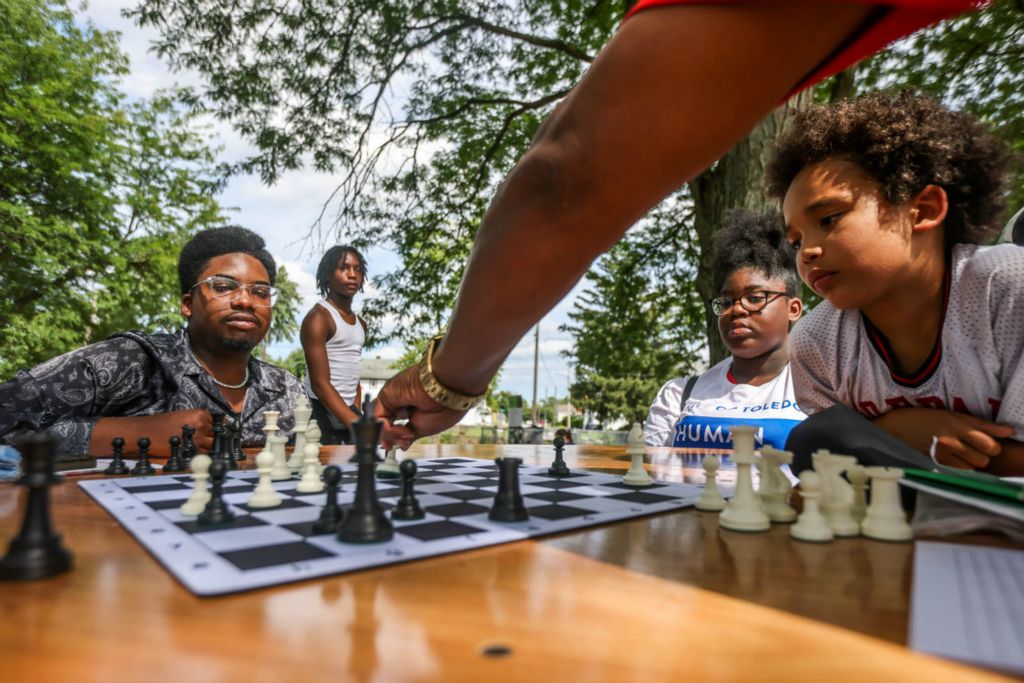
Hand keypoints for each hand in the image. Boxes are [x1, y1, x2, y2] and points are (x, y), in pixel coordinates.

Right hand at [91, 409, 213, 457]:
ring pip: (213, 446)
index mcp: (200, 414)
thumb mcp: (183, 416)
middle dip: (218, 440)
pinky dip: (203, 456)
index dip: (220, 429)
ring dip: (211, 449)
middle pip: (219, 435)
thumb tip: (213, 428)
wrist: (144, 432)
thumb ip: (199, 421)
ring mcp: (197, 439)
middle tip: (216, 444)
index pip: (220, 422)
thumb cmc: (161, 424)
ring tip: (206, 451)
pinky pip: (204, 455)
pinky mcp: (190, 451)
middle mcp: (201, 425)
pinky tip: (200, 456)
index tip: (223, 434)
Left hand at [375, 365, 467, 448]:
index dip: (398, 437)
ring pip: (382, 422)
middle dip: (393, 437)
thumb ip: (408, 435)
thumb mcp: (425, 429)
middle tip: (401, 443)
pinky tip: (403, 429)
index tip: (403, 445)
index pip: (399, 424)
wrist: (447, 391)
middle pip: (388, 423)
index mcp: (415, 407)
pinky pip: (380, 417)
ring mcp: (395, 397)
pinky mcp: (387, 395)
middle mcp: (403, 400)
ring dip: (392, 434)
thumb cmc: (444, 407)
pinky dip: (389, 428)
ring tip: (407, 436)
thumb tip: (401, 444)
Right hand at [874, 408, 1013, 469]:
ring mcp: (942, 454)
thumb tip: (1009, 431)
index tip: (987, 443)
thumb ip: (982, 424)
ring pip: (973, 467)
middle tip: (974, 449)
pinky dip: (960, 468)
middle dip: (983, 455)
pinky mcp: (935, 464)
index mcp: (957, 424)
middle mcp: (951, 440)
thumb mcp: (952, 415)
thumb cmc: (924, 418)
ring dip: (972, 463)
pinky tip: (952, 460)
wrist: (894, 428)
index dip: (993, 446)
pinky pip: (959, 472)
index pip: (989, 443)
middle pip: (984, 458)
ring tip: (962, 454)